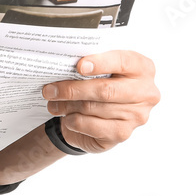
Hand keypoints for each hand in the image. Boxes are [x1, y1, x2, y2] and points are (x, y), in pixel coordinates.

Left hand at [42, 50, 159, 153]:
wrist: (100, 111)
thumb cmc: (100, 80)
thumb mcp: (100, 65)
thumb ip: (91, 61)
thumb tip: (64, 63)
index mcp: (142, 68)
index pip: (123, 62)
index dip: (101, 63)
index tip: (79, 66)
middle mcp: (146, 93)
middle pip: (106, 90)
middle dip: (73, 89)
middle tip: (49, 89)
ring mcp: (136, 116)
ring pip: (94, 108)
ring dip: (67, 105)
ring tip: (52, 102)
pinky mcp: (122, 133)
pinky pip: (91, 126)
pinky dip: (74, 120)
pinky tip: (66, 116)